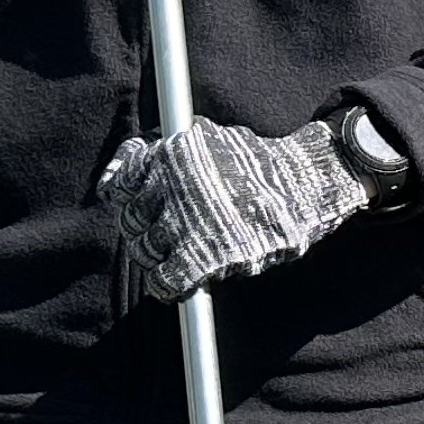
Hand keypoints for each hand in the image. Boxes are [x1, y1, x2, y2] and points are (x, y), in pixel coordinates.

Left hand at [98, 115, 368, 300]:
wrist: (304, 187)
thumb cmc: (259, 165)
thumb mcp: (207, 139)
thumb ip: (163, 149)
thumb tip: (126, 162)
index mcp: (169, 157)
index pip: (119, 183)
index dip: (127, 196)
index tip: (139, 202)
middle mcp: (169, 189)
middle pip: (130, 220)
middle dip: (144, 228)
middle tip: (167, 230)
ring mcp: (184, 225)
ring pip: (144, 250)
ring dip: (157, 255)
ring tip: (181, 251)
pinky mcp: (201, 258)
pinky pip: (163, 280)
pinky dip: (167, 285)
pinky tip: (178, 280)